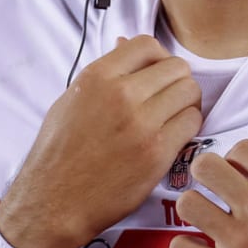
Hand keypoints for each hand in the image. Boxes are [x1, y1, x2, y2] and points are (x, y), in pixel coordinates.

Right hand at [0, 36, 202, 247]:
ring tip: (172, 117)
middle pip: (177, 68)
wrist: (54, 202)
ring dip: (186, 103)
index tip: (155, 74)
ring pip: (191, 92)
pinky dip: (188, 126)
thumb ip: (104, 73)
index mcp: (97, 77)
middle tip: (168, 99)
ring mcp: (142, 124)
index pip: (147, 44)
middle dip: (176, 81)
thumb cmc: (59, 153)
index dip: (157, 58)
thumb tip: (126, 44)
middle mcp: (121, 95)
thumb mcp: (71, 101)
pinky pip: (193, 122)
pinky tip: (173, 135)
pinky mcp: (158, 152)